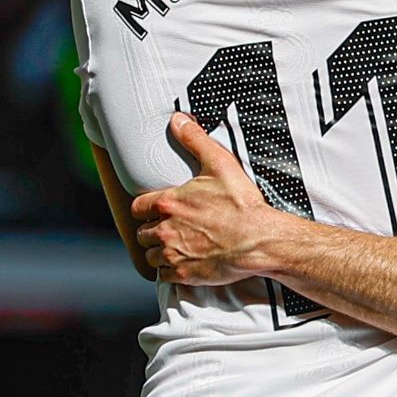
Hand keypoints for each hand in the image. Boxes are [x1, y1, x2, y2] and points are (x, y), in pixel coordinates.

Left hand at [132, 113, 277, 284]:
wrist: (258, 239)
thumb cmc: (240, 203)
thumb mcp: (219, 163)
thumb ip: (194, 139)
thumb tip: (177, 120)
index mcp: (169, 203)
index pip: (138, 207)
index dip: (145, 207)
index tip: (154, 208)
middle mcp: (165, 230)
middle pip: (143, 233)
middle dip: (152, 229)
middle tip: (168, 226)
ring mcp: (173, 254)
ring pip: (151, 256)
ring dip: (159, 250)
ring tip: (174, 245)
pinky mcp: (183, 275)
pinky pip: (162, 276)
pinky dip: (169, 271)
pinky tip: (182, 262)